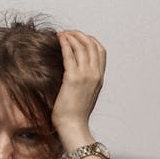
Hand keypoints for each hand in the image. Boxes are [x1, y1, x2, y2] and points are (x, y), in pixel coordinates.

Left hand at [52, 30, 105, 146]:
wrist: (73, 125)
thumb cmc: (75, 113)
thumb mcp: (86, 94)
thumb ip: (86, 81)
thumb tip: (76, 72)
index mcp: (100, 78)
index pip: (100, 51)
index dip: (90, 40)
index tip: (79, 37)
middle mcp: (95, 74)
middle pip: (91, 45)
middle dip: (79, 34)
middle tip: (67, 32)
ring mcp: (85, 75)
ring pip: (81, 46)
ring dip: (71, 36)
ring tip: (61, 33)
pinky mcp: (73, 78)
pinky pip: (69, 54)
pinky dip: (65, 43)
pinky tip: (59, 39)